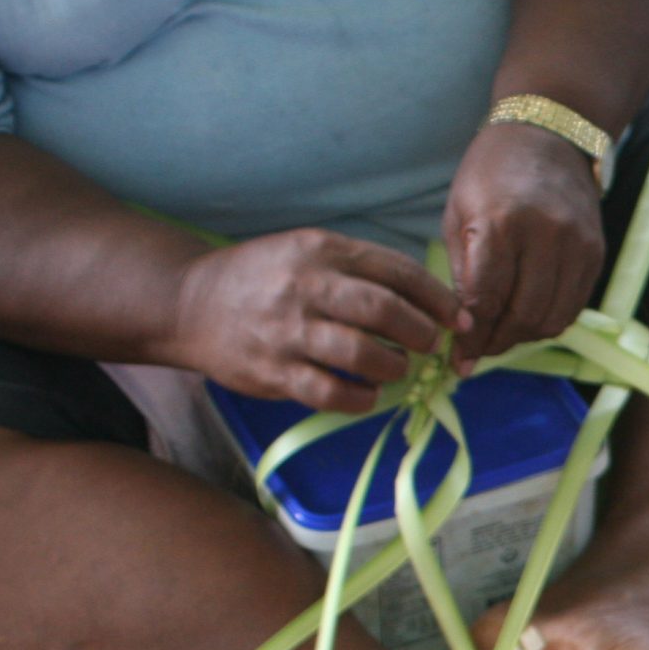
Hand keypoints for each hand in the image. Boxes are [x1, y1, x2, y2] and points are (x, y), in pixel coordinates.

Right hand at [167, 230, 459, 409]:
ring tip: (397, 368)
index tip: (459, 318)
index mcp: (321, 250)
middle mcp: (305, 287)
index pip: (397, 271)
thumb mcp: (309, 252)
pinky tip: (367, 394)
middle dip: (421, 333)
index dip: (437, 298)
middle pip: (385, 311)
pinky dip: (361, 399)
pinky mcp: (273, 371)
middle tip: (430, 345)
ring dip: (394, 367)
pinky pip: (331, 393)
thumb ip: (363, 270)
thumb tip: (431, 301)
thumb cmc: (265, 279)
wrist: (189, 304)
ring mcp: (288, 331)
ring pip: (363, 355)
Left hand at [441, 119, 606, 366]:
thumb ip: (462, 273)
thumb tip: (463, 329)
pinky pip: (573, 306)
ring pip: (552, 318)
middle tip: (477, 354)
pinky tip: (528, 318)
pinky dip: (549, 321)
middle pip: (522, 314)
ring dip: (523, 336)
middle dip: (496, 342)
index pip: (487, 299)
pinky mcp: (596, 254)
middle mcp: (545, 236)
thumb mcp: (459, 214)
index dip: (472, 337)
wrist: (548, 137)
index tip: (459, 361)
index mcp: (501, 223)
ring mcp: (577, 246)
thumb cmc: (491, 173)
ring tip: (501, 337)